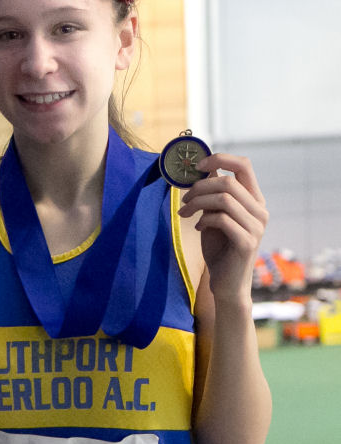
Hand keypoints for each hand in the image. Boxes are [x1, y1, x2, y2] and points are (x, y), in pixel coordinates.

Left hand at [178, 153, 267, 303]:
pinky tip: (197, 228)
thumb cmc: (220, 249)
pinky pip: (222, 219)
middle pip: (229, 181)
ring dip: (198, 203)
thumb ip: (213, 195)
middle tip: (183, 199)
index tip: (198, 166)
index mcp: (254, 200)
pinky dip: (204, 220)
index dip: (220, 159)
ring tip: (185, 213)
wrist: (226, 284)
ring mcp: (256, 227)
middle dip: (200, 187)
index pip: (244, 166)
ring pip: (224, 199)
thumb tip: (201, 169)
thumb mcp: (214, 216)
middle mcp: (260, 211)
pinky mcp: (247, 242)